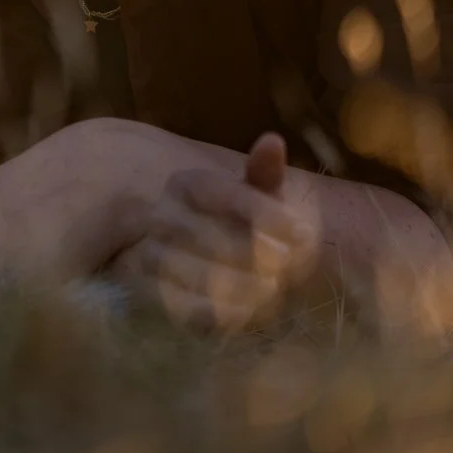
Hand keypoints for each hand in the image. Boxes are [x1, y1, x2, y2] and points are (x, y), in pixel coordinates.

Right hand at [110, 132, 320, 331]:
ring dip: (238, 283)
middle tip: (288, 265)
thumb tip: (272, 139)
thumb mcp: (253, 197)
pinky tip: (248, 312)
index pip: (221, 192)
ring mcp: (148, 253)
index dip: (265, 213)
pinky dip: (215, 310)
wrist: (195, 260)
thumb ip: (264, 175)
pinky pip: (176, 304)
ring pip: (188, 270)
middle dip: (252, 252)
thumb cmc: (235, 224)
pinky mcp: (146, 292)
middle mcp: (159, 215)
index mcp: (186, 184)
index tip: (305, 234)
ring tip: (272, 289)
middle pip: (204, 234)